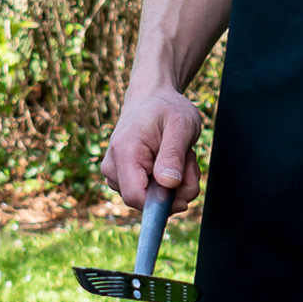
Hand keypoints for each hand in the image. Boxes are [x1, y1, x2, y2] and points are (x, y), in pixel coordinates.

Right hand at [101, 88, 202, 212]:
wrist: (153, 97)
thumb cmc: (168, 108)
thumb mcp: (181, 125)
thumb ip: (173, 155)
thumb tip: (168, 184)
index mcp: (125, 152)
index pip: (136, 197)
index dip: (162, 204)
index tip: (186, 195)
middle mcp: (113, 166)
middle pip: (145, 201)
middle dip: (175, 189)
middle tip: (189, 160)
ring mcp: (115, 173)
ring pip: (150, 198)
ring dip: (175, 184)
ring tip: (180, 155)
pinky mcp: (123, 177)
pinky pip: (149, 193)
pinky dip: (168, 182)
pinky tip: (172, 161)